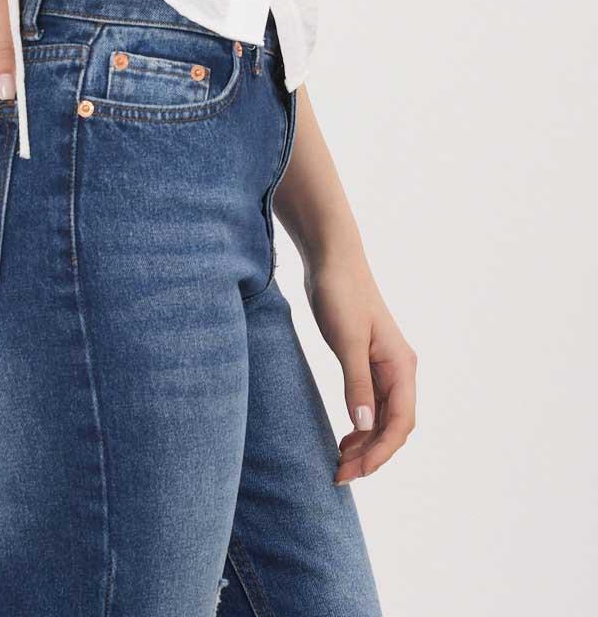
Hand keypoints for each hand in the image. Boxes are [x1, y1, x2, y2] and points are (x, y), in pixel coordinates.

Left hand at [302, 251, 417, 484]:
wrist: (331, 258)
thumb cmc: (340, 292)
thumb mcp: (346, 339)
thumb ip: (356, 383)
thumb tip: (363, 427)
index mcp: (402, 365)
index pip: (400, 422)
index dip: (381, 451)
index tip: (356, 471)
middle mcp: (399, 369)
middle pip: (393, 426)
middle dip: (371, 453)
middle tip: (340, 474)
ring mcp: (384, 366)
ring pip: (382, 418)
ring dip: (366, 443)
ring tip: (341, 462)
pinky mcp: (367, 361)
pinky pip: (371, 404)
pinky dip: (360, 424)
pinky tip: (345, 436)